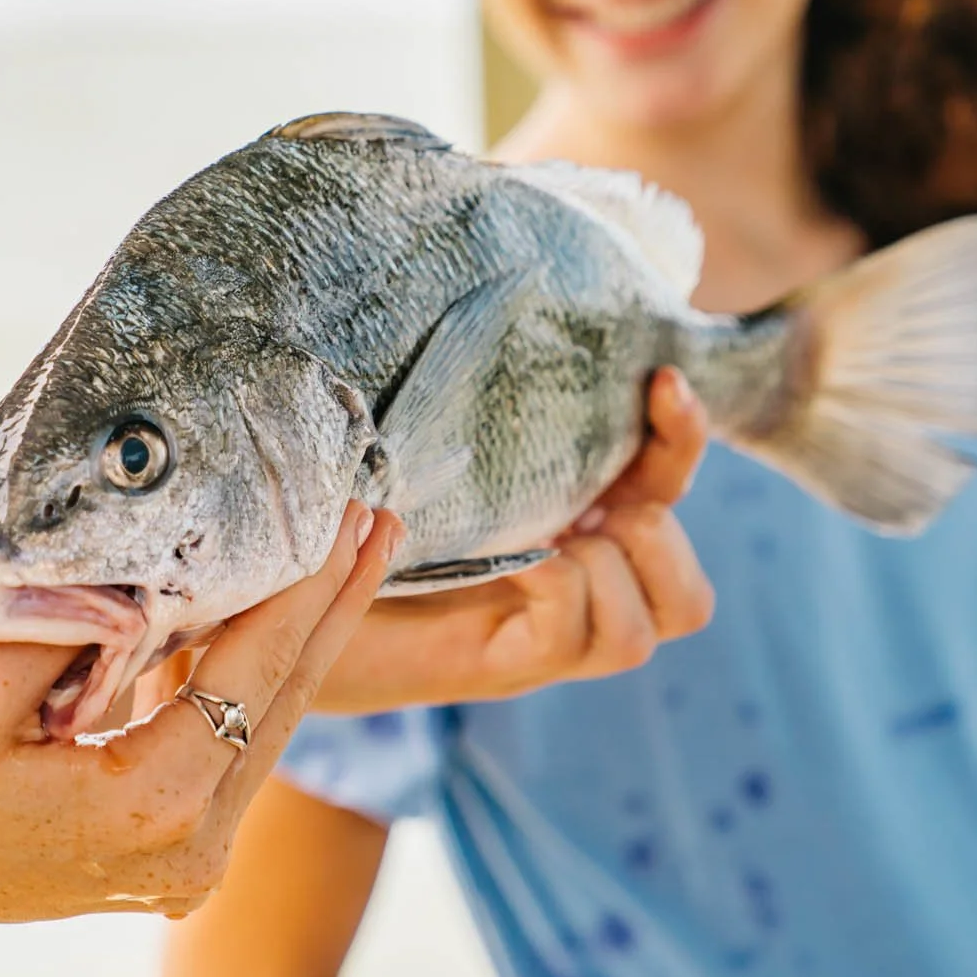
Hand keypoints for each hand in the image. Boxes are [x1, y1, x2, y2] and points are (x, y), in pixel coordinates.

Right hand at [0, 502, 400, 925]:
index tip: (343, 513)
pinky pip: (231, 750)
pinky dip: (252, 680)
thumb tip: (144, 568)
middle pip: (283, 703)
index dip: (301, 587)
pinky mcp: (170, 852)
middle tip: (379, 518)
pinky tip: (273, 620)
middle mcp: (190, 850)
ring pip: (265, 728)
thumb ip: (69, 625)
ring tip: (347, 556)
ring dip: (301, 640)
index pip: (252, 674)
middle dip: (331, 606)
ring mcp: (186, 862)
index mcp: (150, 808)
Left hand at [309, 368, 715, 714]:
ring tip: (550, 540)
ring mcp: (546, 642)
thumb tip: (510, 309)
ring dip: (611, 571)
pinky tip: (514, 565)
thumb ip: (483, 419)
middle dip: (661, 534)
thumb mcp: (432, 454)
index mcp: (573, 529)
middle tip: (591, 507)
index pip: (667, 488)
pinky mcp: (506, 667)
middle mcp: (576, 596)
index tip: (660, 377)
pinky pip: (581, 633)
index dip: (681, 435)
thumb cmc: (353, 520)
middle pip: (689, 596)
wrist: (286, 609)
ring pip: (648, 627)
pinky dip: (560, 588)